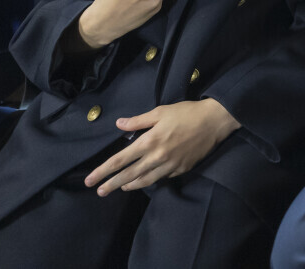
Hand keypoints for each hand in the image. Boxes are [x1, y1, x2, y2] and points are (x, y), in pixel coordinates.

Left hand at [84, 99, 240, 195]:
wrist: (214, 121)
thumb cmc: (187, 113)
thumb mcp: (161, 111)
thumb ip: (138, 120)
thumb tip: (119, 123)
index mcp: (149, 141)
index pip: (119, 160)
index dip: (103, 171)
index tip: (90, 180)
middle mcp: (156, 157)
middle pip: (128, 175)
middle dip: (111, 184)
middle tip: (99, 192)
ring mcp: (169, 166)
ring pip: (144, 181)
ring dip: (129, 185)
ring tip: (120, 188)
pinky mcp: (181, 169)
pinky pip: (162, 178)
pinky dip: (150, 180)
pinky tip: (145, 180)